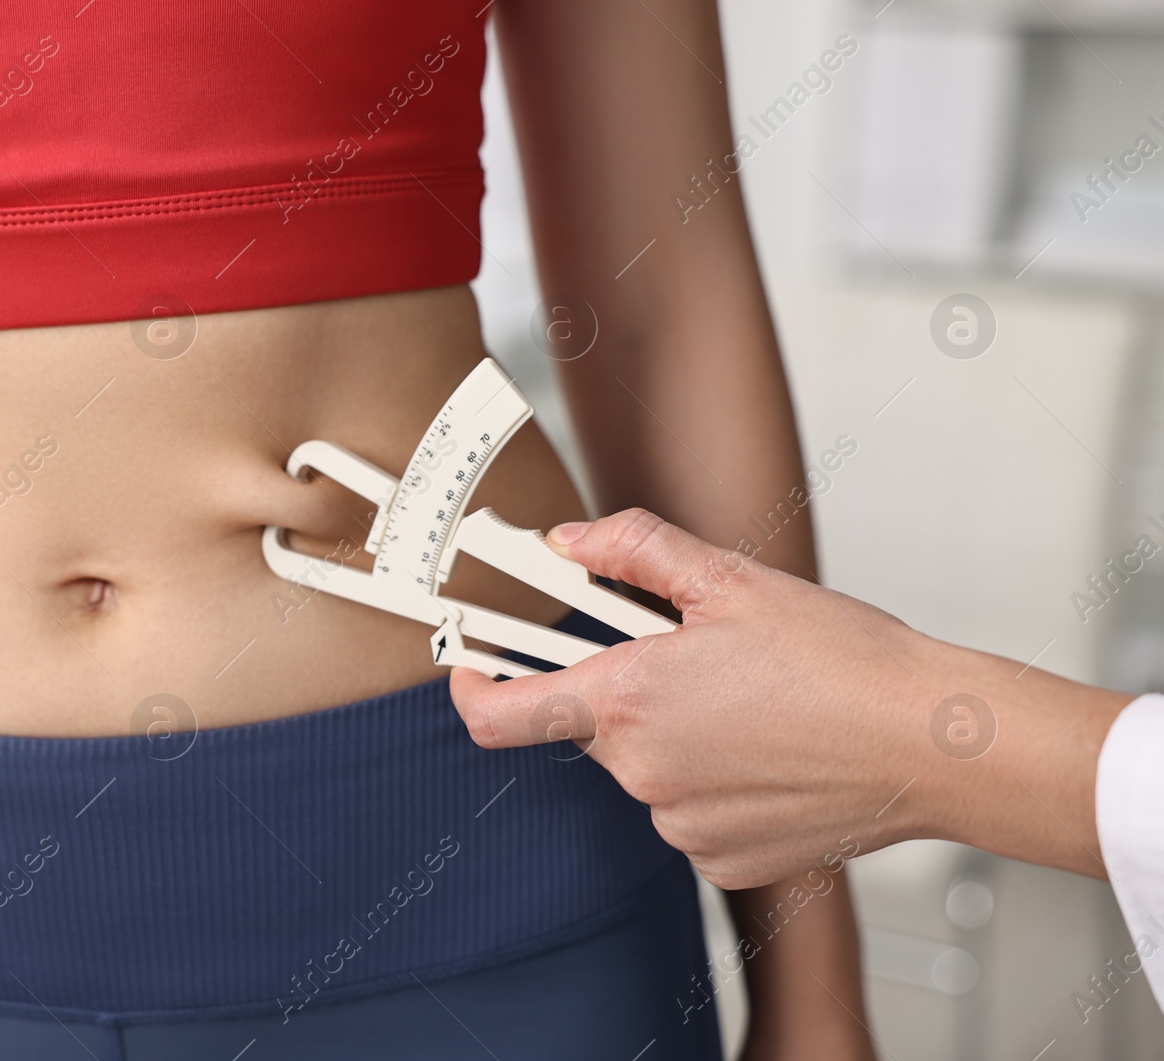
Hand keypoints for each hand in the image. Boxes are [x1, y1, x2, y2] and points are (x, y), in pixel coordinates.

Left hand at [448, 508, 1125, 885]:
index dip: (472, 687)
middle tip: (691, 656)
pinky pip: (689, 814)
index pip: (502, 714)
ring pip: (646, 768)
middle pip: (594, 725)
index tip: (470, 665)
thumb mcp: (732, 579)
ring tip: (752, 706)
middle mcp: (641, 770)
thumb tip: (567, 541)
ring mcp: (680, 824)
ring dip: (675, 736)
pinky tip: (771, 755)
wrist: (932, 744)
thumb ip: (634, 549)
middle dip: (626, 689)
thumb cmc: (844, 661)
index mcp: (629, 698)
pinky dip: (714, 783)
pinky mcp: (722, 861)